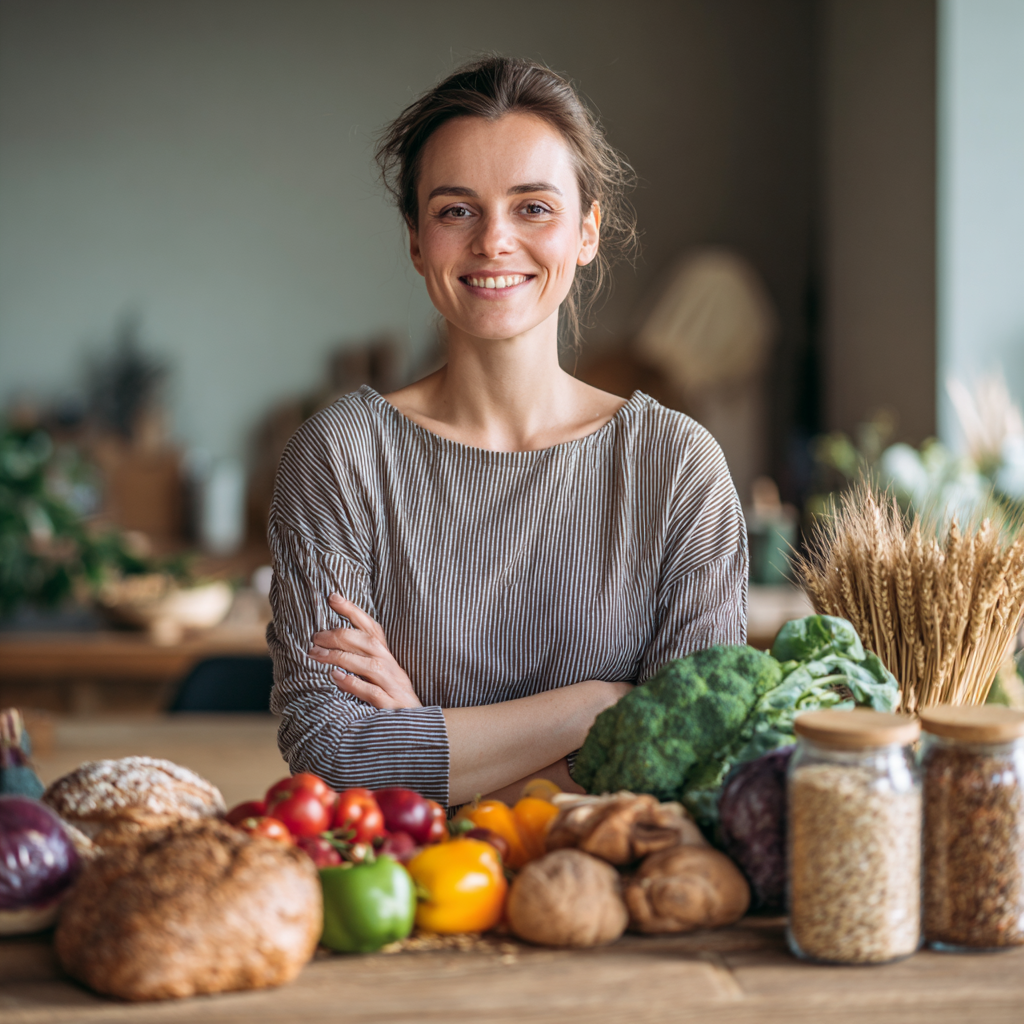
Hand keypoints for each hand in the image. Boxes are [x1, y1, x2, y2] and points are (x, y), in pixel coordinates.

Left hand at [308, 594, 422, 709]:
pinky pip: (372, 692)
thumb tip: (331, 650)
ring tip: (316, 654)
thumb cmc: (393, 704)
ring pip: (369, 664)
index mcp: (389, 660)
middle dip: (340, 635)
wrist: (418, 730)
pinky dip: (354, 683)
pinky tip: (335, 678)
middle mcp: (393, 669)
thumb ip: (362, 663)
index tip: (333, 597)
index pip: (372, 629)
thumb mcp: (381, 679)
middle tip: (315, 637)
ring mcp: (394, 687)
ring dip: (340, 657)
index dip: (353, 611)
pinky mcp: (392, 707)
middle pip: (368, 643)